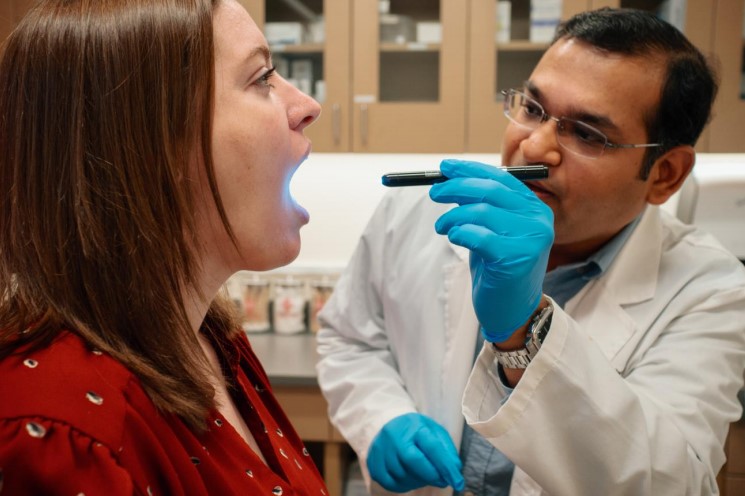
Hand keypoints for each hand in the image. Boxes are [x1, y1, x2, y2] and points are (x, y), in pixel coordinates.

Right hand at [367, 413, 464, 492]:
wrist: (390, 425)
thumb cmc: (417, 431)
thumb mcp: (435, 432)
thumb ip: (446, 450)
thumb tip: (454, 469)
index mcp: (414, 425)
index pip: (431, 446)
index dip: (446, 467)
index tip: (458, 482)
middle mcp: (394, 435)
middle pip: (412, 461)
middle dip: (431, 476)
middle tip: (443, 481)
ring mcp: (381, 449)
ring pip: (402, 475)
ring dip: (419, 481)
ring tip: (425, 475)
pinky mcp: (373, 463)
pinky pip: (390, 483)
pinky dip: (404, 486)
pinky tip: (411, 478)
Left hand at [430, 159, 553, 341]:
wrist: (513, 309)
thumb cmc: (499, 267)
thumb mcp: (493, 230)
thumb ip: (481, 204)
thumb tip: (449, 178)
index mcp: (535, 208)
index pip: (501, 178)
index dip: (470, 170)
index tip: (445, 167)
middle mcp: (538, 220)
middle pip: (490, 190)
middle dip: (456, 188)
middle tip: (434, 193)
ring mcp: (530, 239)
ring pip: (480, 212)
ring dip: (452, 217)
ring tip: (442, 227)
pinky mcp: (516, 258)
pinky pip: (478, 236)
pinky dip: (459, 233)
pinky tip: (454, 238)